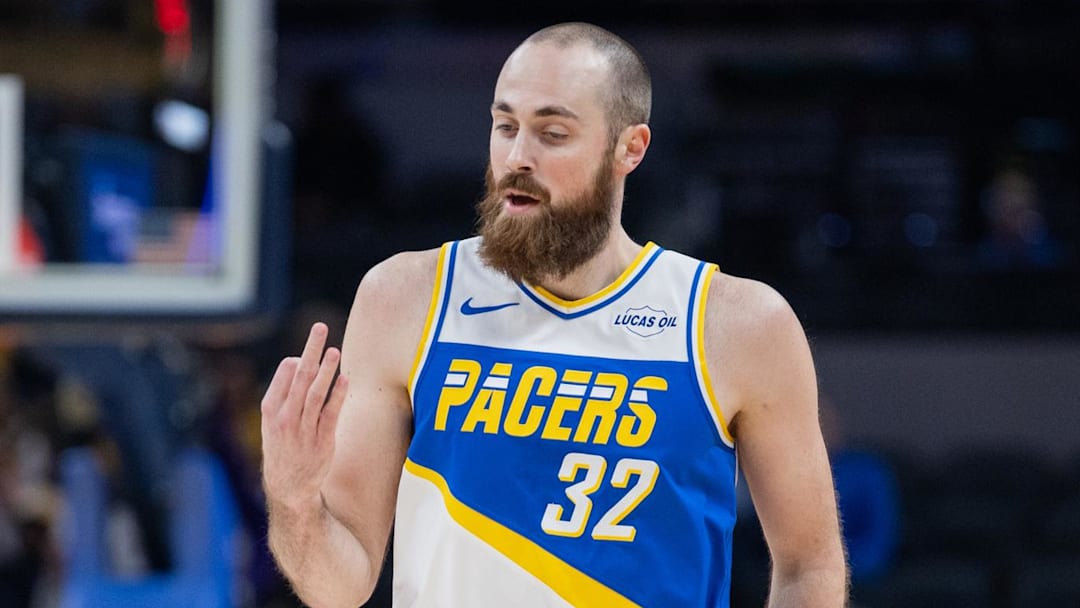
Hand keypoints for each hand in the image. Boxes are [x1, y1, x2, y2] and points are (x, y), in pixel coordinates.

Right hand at [261, 322, 348, 513]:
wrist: (288, 487)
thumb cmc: (283, 446)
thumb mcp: (273, 420)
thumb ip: (284, 391)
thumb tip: (296, 360)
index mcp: (271, 411)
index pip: (283, 375)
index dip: (296, 359)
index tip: (306, 350)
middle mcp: (286, 418)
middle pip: (300, 377)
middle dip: (311, 350)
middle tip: (320, 327)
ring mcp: (304, 430)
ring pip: (316, 393)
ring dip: (326, 370)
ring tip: (335, 350)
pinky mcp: (323, 441)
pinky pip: (331, 414)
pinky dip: (338, 396)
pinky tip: (345, 379)